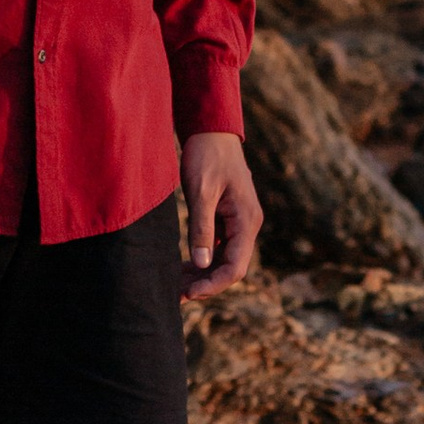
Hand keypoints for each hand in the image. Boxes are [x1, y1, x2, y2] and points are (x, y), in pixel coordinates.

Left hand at [177, 131, 262, 302]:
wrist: (211, 129)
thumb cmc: (206, 156)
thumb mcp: (201, 192)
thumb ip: (202, 228)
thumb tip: (202, 265)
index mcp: (247, 220)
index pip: (235, 267)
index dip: (213, 285)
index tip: (188, 293)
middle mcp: (247, 224)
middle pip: (230, 267)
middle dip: (205, 283)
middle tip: (175, 294)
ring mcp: (238, 221)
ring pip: (224, 259)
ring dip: (202, 274)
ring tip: (175, 284)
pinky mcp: (227, 217)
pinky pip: (218, 246)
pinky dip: (202, 259)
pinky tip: (182, 266)